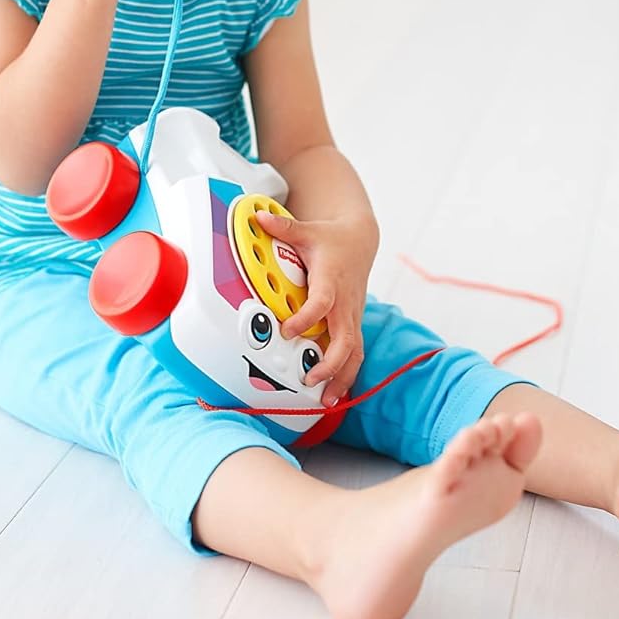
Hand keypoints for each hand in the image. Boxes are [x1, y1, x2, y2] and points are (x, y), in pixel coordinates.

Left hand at [255, 209, 373, 405]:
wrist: (360, 241)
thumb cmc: (332, 240)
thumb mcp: (307, 230)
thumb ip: (283, 227)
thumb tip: (257, 217)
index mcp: (332, 280)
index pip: (322, 303)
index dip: (307, 318)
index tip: (287, 330)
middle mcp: (345, 303)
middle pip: (345, 338)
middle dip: (331, 362)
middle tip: (310, 377)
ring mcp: (352, 316)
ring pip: (355, 353)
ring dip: (342, 378)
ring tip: (326, 400)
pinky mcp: (353, 324)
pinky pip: (354, 354)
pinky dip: (346, 375)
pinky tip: (334, 394)